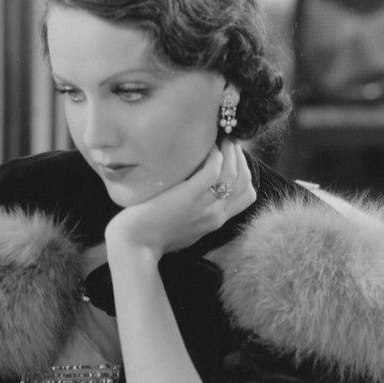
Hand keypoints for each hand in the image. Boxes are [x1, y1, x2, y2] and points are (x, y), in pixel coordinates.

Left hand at [105, 141, 255, 261]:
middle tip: (228, 140)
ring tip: (220, 137)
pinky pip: (212, 171)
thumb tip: (199, 195)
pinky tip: (206, 147)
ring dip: (230, 151)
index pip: (248, 194)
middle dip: (240, 156)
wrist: (135, 245)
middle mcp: (215, 214)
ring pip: (232, 173)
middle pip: (244, 180)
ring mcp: (204, 206)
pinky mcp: (188, 196)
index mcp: (216, 221)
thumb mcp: (185, 228)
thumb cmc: (152, 236)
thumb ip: (197, 214)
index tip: (233, 155)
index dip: (245, 170)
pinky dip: (214, 156)